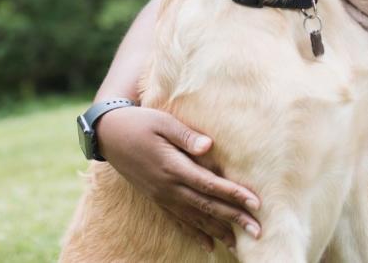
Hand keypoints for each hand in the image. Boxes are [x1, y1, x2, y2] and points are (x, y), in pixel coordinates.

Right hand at [97, 106, 261, 251]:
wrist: (108, 135)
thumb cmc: (139, 123)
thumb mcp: (163, 122)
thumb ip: (186, 136)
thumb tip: (209, 145)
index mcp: (172, 167)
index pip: (209, 185)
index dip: (234, 195)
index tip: (256, 203)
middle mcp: (168, 187)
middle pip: (207, 206)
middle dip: (234, 219)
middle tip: (259, 231)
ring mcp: (162, 196)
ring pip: (196, 219)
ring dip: (219, 231)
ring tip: (240, 245)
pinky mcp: (158, 198)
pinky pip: (180, 221)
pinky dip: (196, 234)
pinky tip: (209, 245)